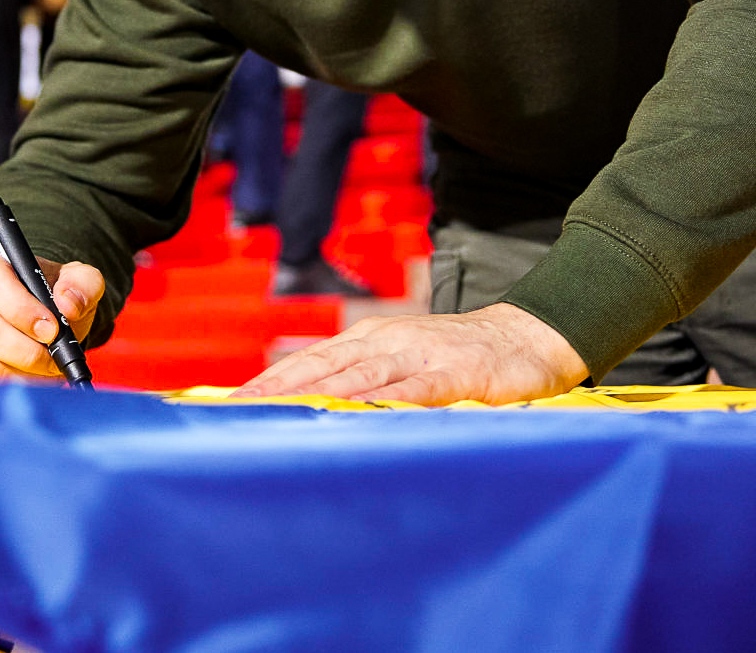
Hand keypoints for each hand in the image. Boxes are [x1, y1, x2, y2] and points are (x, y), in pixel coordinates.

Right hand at [0, 243, 103, 390]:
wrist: (35, 320)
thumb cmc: (52, 297)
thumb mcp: (77, 281)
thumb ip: (81, 285)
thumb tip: (68, 304)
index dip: (21, 309)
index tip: (51, 330)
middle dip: (26, 351)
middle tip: (53, 359)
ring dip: (22, 375)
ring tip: (44, 370)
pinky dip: (7, 390)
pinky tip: (25, 380)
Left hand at [234, 303, 589, 404]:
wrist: (526, 338)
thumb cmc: (457, 356)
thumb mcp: (403, 363)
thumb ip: (362, 381)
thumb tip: (313, 406)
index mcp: (368, 341)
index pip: (309, 363)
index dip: (269, 383)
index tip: (229, 405)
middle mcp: (385, 344)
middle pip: (322, 370)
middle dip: (277, 392)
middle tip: (236, 414)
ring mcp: (419, 357)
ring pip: (359, 381)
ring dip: (317, 399)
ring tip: (280, 416)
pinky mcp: (455, 375)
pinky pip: (415, 393)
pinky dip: (386, 405)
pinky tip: (361, 418)